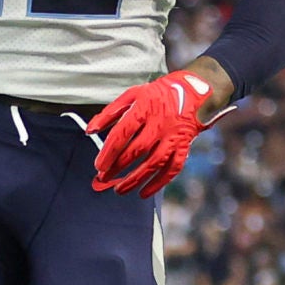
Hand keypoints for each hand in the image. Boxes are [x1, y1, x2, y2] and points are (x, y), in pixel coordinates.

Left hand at [86, 68, 222, 197]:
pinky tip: (145, 192)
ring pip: (154, 162)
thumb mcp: (132, 95)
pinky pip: (172, 168)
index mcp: (145, 108)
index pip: (124, 132)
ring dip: (136, 179)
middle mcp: (160, 123)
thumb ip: (110, 113)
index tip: (99, 165)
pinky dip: (159, 183)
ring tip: (120, 189)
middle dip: (118, 167)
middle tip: (104, 178)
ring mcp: (173, 136)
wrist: (194, 92)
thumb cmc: (159, 95)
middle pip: (137, 150)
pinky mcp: (184, 146)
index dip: (110, 151)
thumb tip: (90, 130)